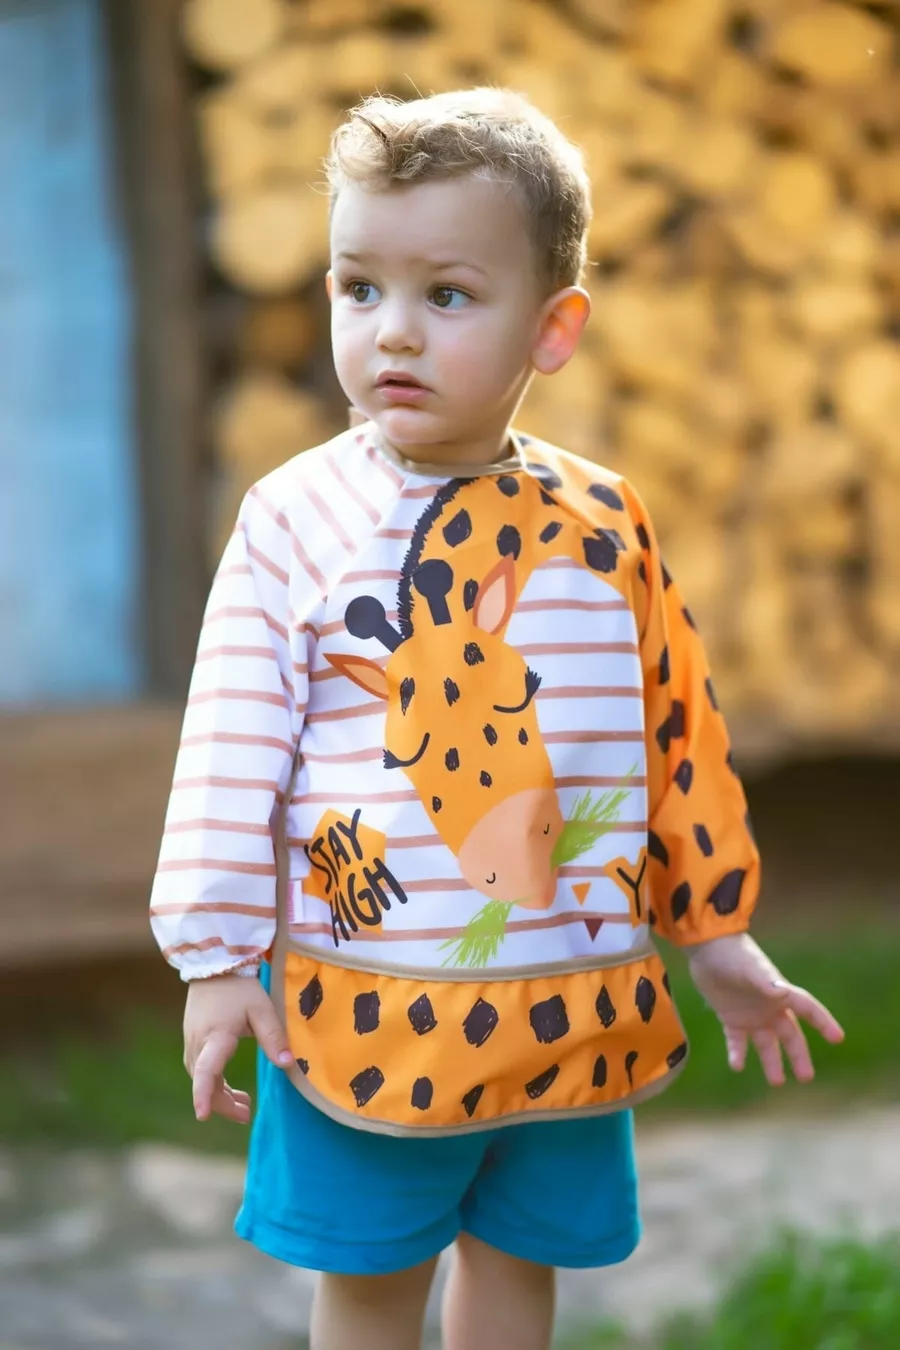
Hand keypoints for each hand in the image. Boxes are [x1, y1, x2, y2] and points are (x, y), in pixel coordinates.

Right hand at [183, 974, 293, 1122]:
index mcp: (216, 1036)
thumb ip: (274, 1037)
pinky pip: (200, 1069)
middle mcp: (199, 1043)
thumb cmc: (240, 988)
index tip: (203, 1115)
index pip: (207, 1070)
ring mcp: (192, 1042)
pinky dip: (213, 1083)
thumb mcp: (262, 1009)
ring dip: (219, 1094)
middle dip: (223, 1104)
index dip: (204, 1094)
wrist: (215, 965)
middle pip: (205, 1081)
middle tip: (246, 1115)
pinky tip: (229, 1088)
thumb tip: (288, 1065)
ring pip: (201, 1078)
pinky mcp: (192, 1040)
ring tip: (243, 1105)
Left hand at [687, 933, 844, 1086]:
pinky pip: (737, 1041)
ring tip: (776, 1082)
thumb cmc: (733, 954)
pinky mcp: (731, 1018)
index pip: (808, 1009)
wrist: (706, 948)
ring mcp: (751, 1015)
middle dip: (798, 1056)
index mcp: (780, 993)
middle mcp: (770, 1007)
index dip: (823, 1022)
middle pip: (790, 1035)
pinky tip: (736, 1066)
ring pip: (766, 1044)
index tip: (837, 1038)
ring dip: (771, 1062)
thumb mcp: (750, 967)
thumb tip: (782, 992)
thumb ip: (765, 980)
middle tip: (806, 1077)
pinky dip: (738, 1053)